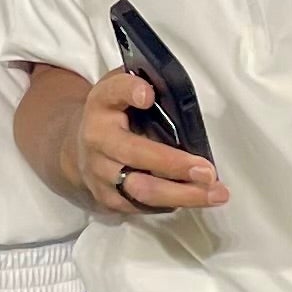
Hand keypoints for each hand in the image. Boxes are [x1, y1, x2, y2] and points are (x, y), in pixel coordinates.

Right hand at [68, 67, 226, 217]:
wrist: (78, 146)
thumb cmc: (112, 114)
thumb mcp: (120, 90)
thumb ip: (142, 85)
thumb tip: (178, 93)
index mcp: (102, 104)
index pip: (113, 92)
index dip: (129, 91)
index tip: (148, 95)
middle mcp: (97, 139)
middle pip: (134, 154)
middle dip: (173, 164)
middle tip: (207, 171)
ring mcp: (100, 173)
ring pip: (142, 190)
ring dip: (182, 194)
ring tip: (214, 193)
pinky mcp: (108, 198)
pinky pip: (143, 206)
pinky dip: (173, 203)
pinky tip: (196, 198)